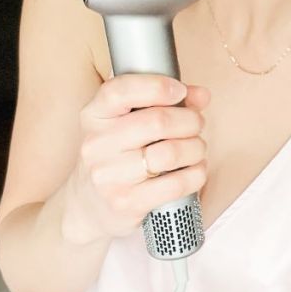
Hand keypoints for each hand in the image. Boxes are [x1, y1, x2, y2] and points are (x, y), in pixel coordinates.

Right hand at [61, 74, 209, 243]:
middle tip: (197, 123)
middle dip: (189, 120)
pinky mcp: (126, 202)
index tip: (180, 90)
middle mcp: (96, 144)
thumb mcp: (127, 121)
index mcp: (94, 116)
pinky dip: (196, 174)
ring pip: (170, 153)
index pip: (120, 91)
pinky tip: (196, 169)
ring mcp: (109, 176)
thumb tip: (201, 95)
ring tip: (197, 147)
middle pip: (157, 121)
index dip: (157, 86)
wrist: (90, 205)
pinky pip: (175, 184)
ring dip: (195, 147)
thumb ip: (164, 101)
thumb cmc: (118, 155)